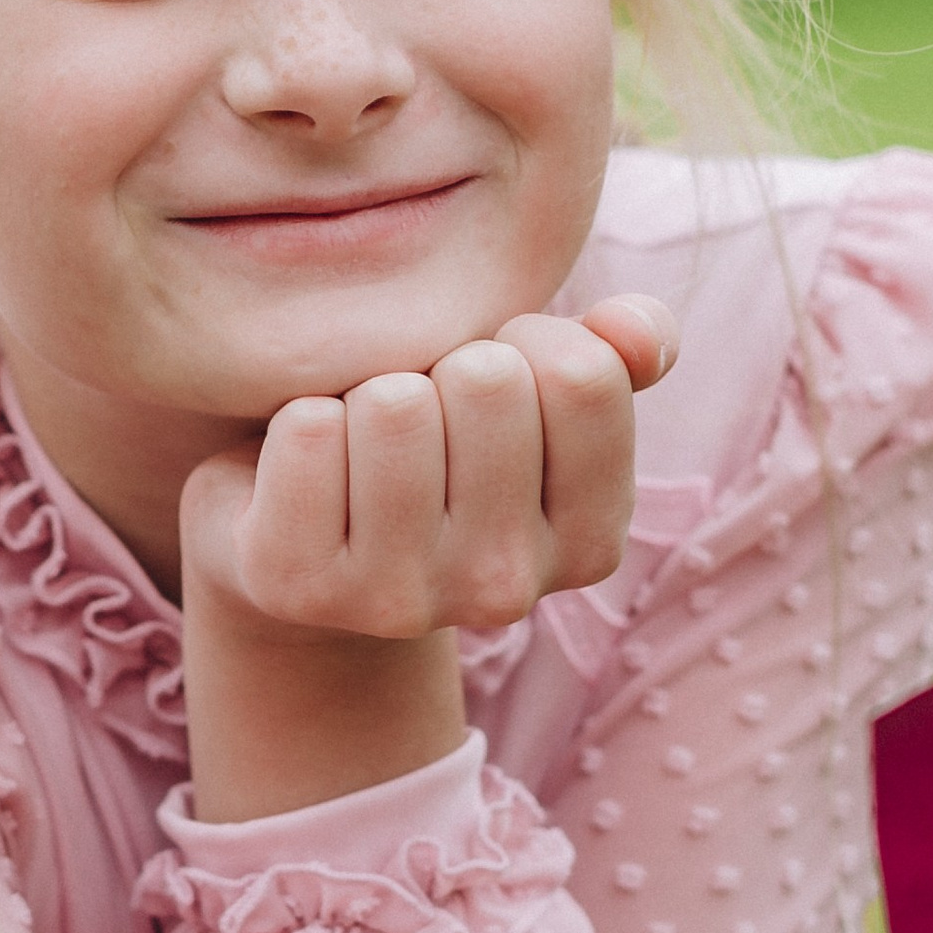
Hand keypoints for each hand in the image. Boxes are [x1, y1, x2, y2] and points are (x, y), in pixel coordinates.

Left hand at [180, 297, 675, 642]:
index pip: (583, 376)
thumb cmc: (432, 445)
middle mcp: (505, 588)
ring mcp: (401, 600)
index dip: (526, 338)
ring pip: (395, 402)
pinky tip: (302, 470)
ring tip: (361, 443)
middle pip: (487, 378)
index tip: (489, 379)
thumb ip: (608, 357)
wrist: (297, 538)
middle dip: (441, 363)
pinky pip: (308, 431)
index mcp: (588, 543)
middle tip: (416, 420)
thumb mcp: (534, 401)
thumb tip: (637, 332)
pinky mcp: (300, 587)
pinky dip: (295, 421)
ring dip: (365, 391)